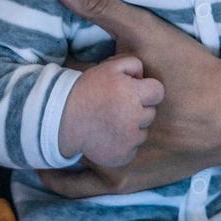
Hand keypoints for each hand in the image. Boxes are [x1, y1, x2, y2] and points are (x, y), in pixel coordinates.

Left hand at [41, 0, 220, 194]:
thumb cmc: (188, 72)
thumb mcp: (144, 32)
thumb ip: (98, 6)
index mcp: (91, 104)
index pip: (45, 90)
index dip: (35, 78)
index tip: (23, 68)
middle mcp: (92, 142)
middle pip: (51, 124)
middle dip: (40, 107)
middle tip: (29, 93)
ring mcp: (107, 167)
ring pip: (63, 153)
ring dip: (52, 138)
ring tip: (41, 120)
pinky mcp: (125, 183)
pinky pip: (82, 184)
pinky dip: (67, 172)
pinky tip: (62, 159)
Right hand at [56, 53, 161, 167]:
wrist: (62, 118)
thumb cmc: (87, 90)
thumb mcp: (108, 67)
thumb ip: (133, 64)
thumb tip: (144, 77)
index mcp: (131, 93)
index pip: (158, 92)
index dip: (147, 91)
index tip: (134, 93)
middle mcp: (133, 117)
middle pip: (151, 113)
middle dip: (139, 109)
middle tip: (118, 107)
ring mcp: (128, 139)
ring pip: (143, 132)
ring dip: (132, 128)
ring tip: (111, 122)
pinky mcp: (122, 156)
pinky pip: (133, 149)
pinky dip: (124, 145)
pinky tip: (109, 137)